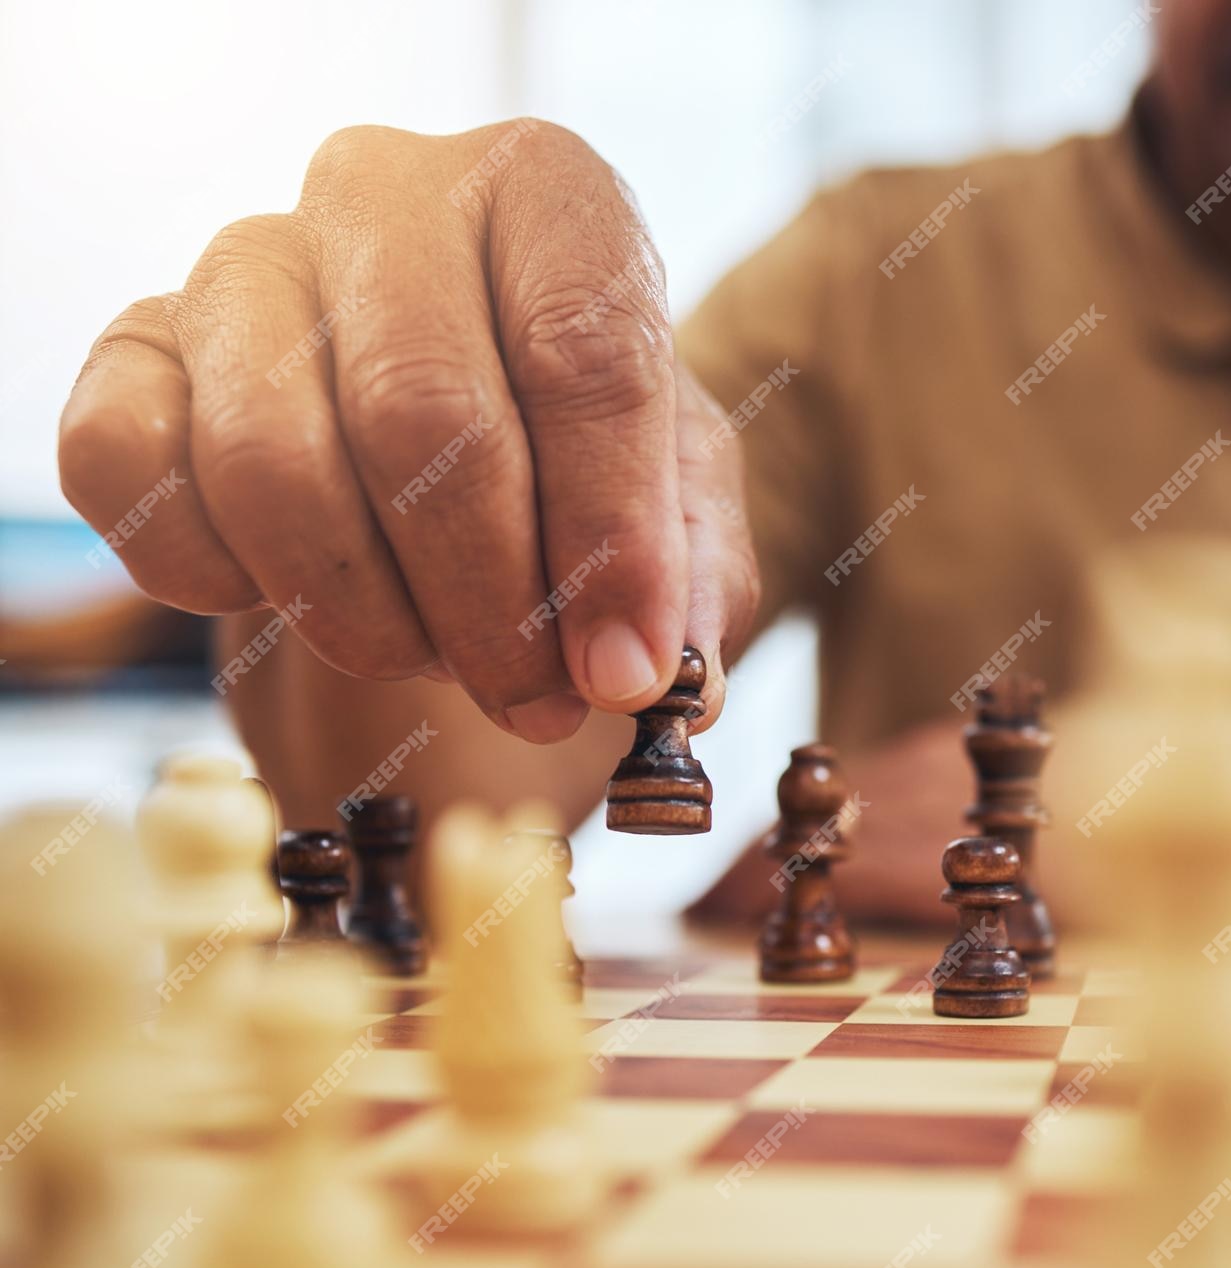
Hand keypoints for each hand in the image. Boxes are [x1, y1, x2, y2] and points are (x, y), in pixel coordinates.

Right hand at [58, 119, 758, 740]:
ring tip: (437, 657)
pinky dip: (215, 577)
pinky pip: (130, 473)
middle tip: (535, 698)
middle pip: (422, 415)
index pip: (584, 351)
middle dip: (489, 601)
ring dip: (368, 613)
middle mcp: (386, 193)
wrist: (442, 442)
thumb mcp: (677, 501)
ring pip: (275, 463)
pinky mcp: (135, 346)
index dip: (610, 536)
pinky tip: (302, 597)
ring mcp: (244, 262)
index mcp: (546, 192)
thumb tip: (643, 671)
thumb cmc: (577, 457)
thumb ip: (685, 575)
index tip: (624, 670)